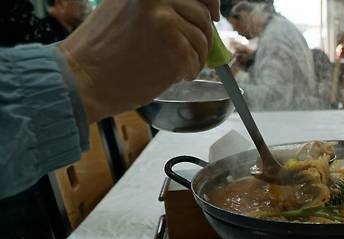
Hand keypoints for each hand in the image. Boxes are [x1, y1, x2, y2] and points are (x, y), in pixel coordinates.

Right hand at [57, 0, 220, 122]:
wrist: (82, 78)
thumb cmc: (102, 50)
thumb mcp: (125, 9)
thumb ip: (159, 6)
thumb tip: (200, 12)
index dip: (209, 2)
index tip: (213, 14)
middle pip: (202, 14)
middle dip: (203, 36)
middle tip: (193, 52)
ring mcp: (167, 23)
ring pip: (202, 39)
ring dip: (196, 57)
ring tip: (176, 67)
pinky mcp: (174, 50)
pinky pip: (196, 60)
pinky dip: (189, 71)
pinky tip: (171, 75)